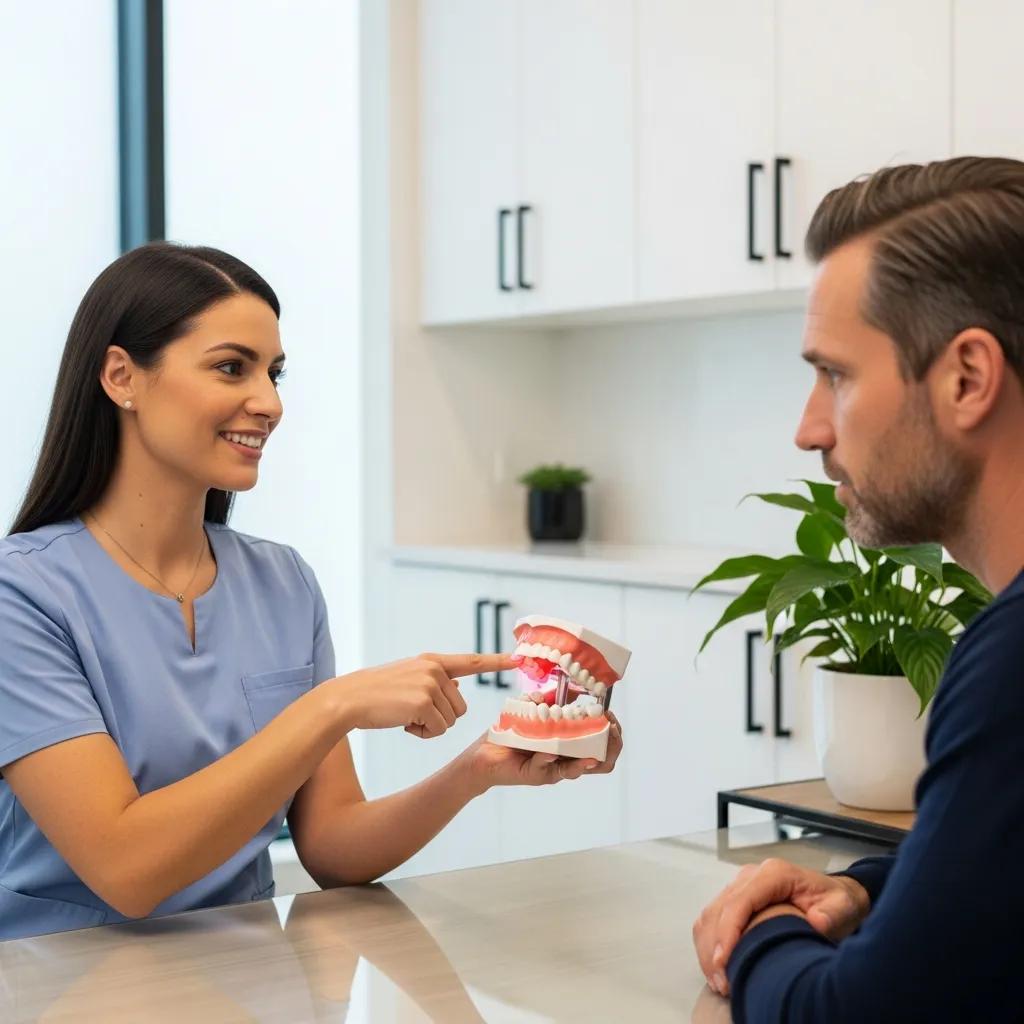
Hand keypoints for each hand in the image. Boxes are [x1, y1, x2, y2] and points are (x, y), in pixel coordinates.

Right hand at [332, 653, 517, 737]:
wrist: (348, 699)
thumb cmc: (377, 693)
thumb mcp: (409, 678)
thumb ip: (435, 680)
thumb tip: (458, 685)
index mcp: (432, 661)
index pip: (471, 661)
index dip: (496, 661)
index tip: (517, 659)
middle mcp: (434, 669)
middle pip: (460, 707)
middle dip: (441, 717)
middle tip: (413, 714)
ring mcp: (429, 684)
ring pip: (451, 720)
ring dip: (431, 727)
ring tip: (405, 717)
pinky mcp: (423, 702)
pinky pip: (438, 730)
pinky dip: (423, 734)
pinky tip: (404, 725)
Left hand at [461, 712, 622, 790]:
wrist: (484, 752)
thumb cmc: (512, 733)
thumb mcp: (537, 711)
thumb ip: (556, 700)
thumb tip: (578, 687)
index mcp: (570, 747)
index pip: (602, 746)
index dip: (613, 734)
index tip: (611, 716)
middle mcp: (565, 760)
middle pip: (602, 762)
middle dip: (612, 746)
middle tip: (611, 729)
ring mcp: (552, 769)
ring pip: (579, 770)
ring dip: (590, 757)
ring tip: (594, 748)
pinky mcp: (535, 774)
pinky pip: (547, 770)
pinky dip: (551, 760)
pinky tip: (551, 751)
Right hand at [692, 859, 869, 995]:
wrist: (834, 895)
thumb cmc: (837, 902)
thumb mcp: (843, 906)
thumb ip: (832, 913)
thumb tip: (817, 922)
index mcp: (774, 873)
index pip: (740, 901)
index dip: (728, 932)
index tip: (724, 961)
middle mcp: (752, 875)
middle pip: (720, 910)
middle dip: (715, 948)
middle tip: (723, 982)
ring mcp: (741, 885)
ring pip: (710, 914)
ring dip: (709, 948)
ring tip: (719, 980)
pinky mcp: (736, 897)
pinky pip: (712, 918)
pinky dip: (709, 944)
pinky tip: (717, 968)